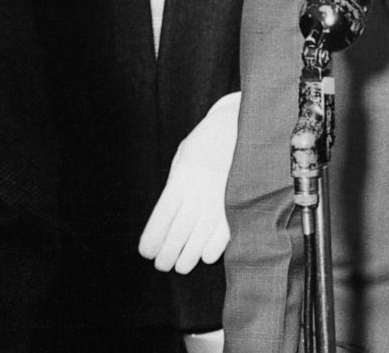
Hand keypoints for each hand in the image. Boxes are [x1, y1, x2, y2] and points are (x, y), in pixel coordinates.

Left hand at [139, 92, 239, 273]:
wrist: (241, 124)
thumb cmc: (207, 140)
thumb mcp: (184, 154)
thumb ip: (176, 183)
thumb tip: (168, 217)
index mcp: (182, 177)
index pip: (162, 218)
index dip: (152, 239)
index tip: (147, 252)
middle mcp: (200, 191)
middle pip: (178, 234)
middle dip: (167, 255)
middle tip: (162, 264)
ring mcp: (220, 198)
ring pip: (199, 240)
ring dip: (187, 258)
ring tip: (181, 264)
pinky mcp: (238, 202)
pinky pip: (223, 236)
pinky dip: (212, 250)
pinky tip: (205, 253)